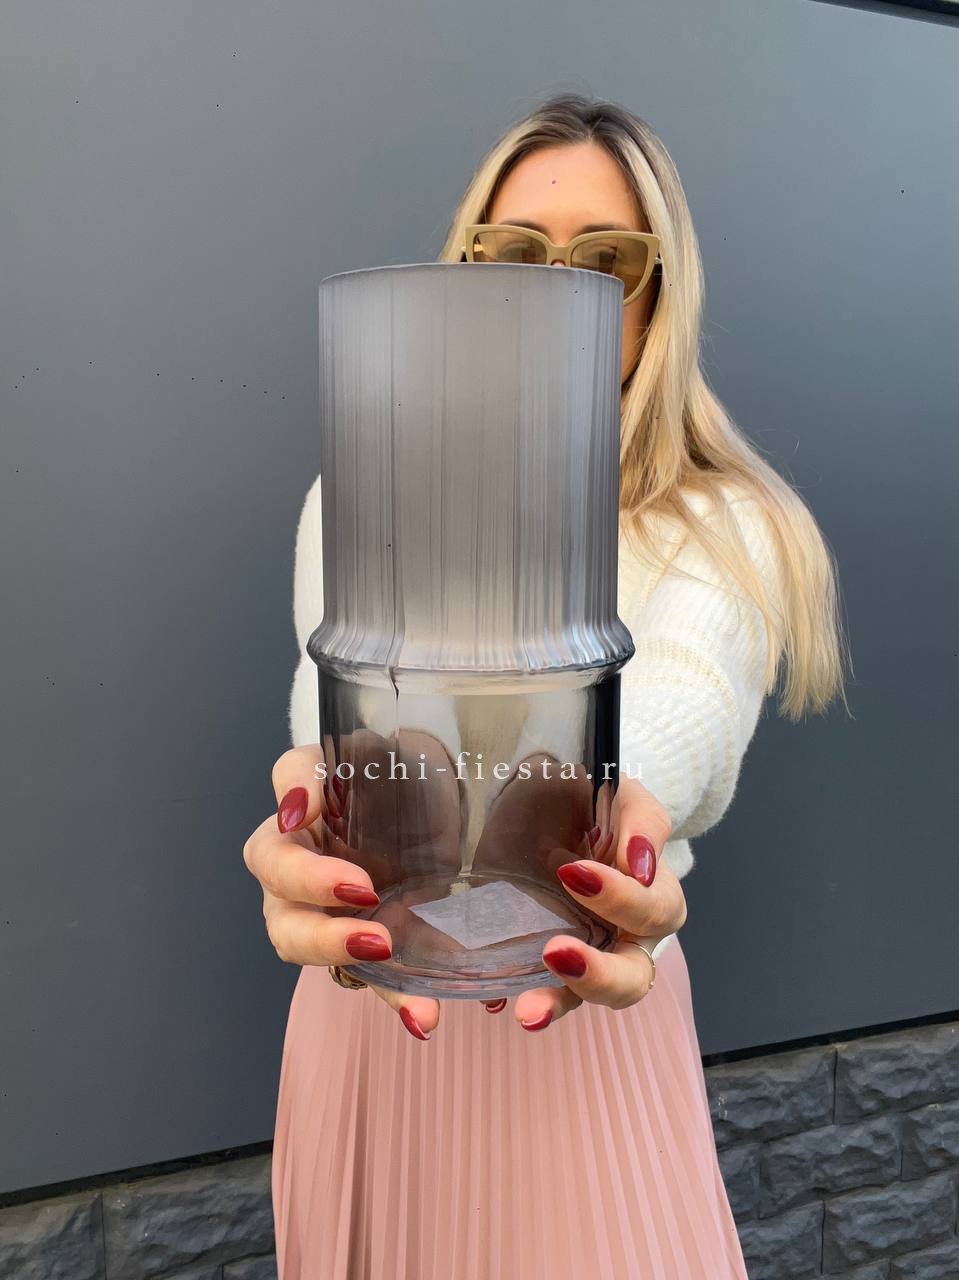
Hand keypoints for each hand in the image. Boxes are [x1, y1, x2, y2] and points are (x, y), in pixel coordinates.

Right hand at [242, 744, 442, 1041]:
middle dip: (309, 884)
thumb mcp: (396, 753)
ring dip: (334, 948)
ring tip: (385, 950)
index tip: (303, 812)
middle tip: (365, 892)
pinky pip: (368, 981)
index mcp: (314, 796)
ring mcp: (321, 910)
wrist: (452, 824)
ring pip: (296, 937)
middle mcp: (299, 857)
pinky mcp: (362, 948)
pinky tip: (422, 1016)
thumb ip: (358, 758)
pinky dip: (394, 999)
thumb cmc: (411, 781)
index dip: (290, 794)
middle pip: (272, 871)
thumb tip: (297, 805)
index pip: (288, 777)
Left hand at [509, 774, 686, 1031]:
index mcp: (652, 894)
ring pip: (585, 997)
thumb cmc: (589, 798)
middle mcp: (624, 936)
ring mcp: (584, 952)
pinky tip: (492, 1001)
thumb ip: (641, 822)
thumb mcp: (618, 792)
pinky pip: (538, 991)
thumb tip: (642, 867)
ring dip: (558, 1003)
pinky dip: (519, 997)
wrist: (540, 795)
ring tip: (527, 1010)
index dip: (619, 898)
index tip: (572, 872)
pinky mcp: (542, 958)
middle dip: (599, 975)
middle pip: (632, 978)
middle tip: (554, 953)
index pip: (652, 912)